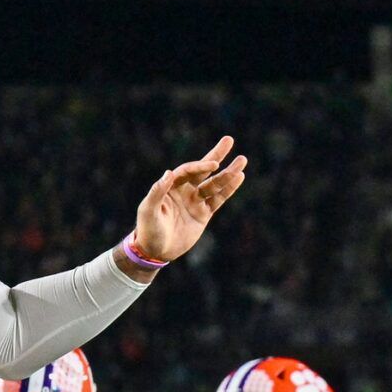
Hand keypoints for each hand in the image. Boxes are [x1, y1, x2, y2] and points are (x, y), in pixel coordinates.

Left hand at [132, 137, 248, 265]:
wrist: (155, 250)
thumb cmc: (148, 229)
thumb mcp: (148, 210)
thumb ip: (157, 192)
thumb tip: (168, 173)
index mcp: (170, 185)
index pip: (188, 171)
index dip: (201, 166)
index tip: (214, 164)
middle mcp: (184, 190)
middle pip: (204, 170)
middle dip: (216, 155)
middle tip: (229, 140)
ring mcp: (195, 201)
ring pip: (215, 184)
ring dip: (228, 173)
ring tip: (242, 160)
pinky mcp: (204, 214)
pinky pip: (218, 200)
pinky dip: (229, 190)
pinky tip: (239, 177)